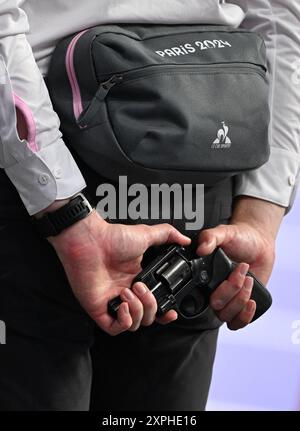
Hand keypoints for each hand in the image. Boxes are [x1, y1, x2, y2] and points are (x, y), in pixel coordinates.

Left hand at [48, 211, 190, 335]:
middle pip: (148, 317)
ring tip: (130, 291)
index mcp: (137, 280)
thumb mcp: (146, 234)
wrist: (89, 240)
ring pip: (134, 324)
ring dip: (138, 310)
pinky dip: (125, 321)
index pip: (154, 305)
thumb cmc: (111, 237)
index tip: (171, 311)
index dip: (164, 312)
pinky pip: (115, 328)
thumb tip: (185, 240)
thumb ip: (167, 235)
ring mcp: (112, 302)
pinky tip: (124, 304)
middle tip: (141, 287)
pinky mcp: (99, 309)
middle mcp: (126, 293)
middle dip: (151, 306)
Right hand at [197, 197, 284, 329]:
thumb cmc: (239, 238)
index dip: (215, 291)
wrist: (258, 243)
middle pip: (217, 307)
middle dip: (232, 290)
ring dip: (240, 301)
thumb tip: (201, 249)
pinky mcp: (242, 305)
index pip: (200, 297)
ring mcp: (229, 300)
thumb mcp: (224, 233)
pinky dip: (245, 316)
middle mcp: (216, 291)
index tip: (228, 276)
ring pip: (227, 317)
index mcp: (206, 277)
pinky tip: (251, 301)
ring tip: (249, 281)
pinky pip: (238, 322)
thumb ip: (210, 237)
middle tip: (242, 272)